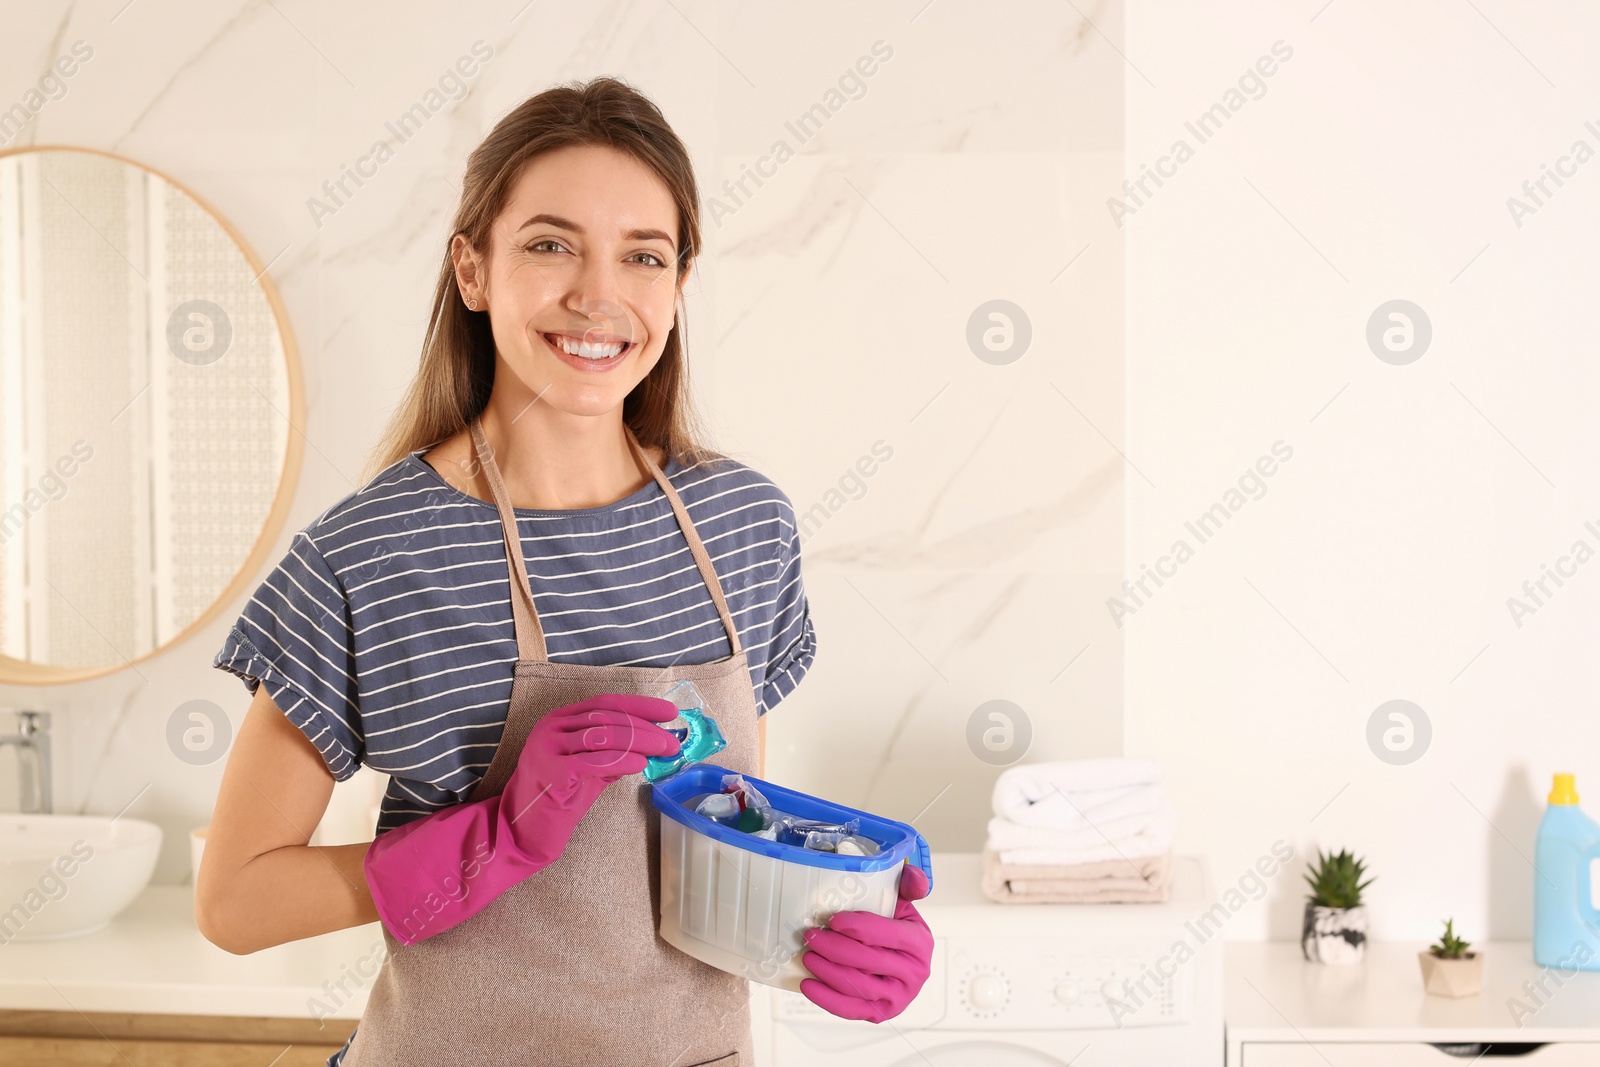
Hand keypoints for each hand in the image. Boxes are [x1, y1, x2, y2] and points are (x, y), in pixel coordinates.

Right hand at [363, 693, 679, 944]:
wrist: (517, 835)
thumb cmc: (555, 803)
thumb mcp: (589, 771)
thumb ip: (614, 754)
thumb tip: (654, 745)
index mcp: (559, 721)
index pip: (606, 703)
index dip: (640, 705)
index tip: (670, 712)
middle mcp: (551, 728)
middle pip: (608, 717)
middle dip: (647, 726)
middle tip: (674, 738)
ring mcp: (549, 748)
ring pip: (604, 735)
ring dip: (641, 741)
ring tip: (666, 750)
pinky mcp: (552, 773)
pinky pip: (594, 761)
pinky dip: (622, 761)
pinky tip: (641, 766)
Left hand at [799, 862, 932, 1022]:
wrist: (902, 961)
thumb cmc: (896, 929)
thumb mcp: (904, 904)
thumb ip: (908, 884)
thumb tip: (913, 875)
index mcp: (920, 942)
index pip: (887, 934)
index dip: (858, 927)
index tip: (832, 920)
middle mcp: (914, 973)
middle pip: (868, 961)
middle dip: (834, 948)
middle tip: (811, 935)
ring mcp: (899, 996)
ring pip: (858, 986)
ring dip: (827, 971)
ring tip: (807, 956)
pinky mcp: (881, 1012)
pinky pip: (851, 1009)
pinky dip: (826, 998)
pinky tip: (807, 984)